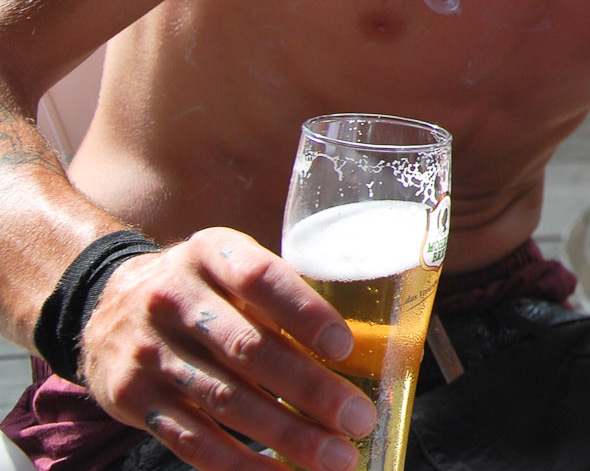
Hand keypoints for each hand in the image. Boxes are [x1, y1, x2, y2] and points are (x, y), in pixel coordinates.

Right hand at [79, 229, 374, 470]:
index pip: (260, 278)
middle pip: (248, 349)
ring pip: (224, 401)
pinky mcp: (131, 398)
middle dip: (309, 390)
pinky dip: (241, 464)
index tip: (344, 348)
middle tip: (357, 419)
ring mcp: (149, 351)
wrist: (105, 304)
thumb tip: (369, 345)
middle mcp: (174, 298)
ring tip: (335, 456)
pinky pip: (191, 439)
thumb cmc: (204, 288)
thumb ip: (283, 294)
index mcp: (211, 253)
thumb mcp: (232, 265)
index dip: (304, 313)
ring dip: (285, 435)